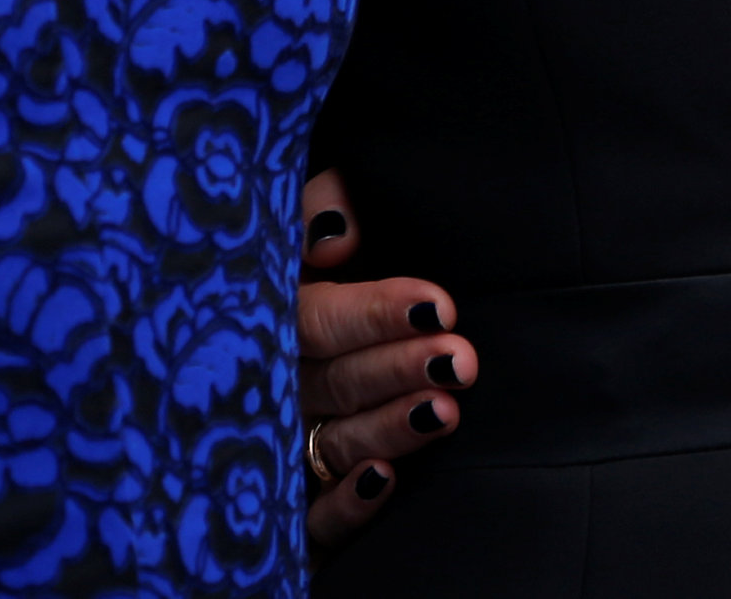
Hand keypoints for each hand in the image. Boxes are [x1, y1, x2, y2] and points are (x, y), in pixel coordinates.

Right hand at [297, 169, 476, 551]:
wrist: (301, 339)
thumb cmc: (318, 270)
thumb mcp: (311, 226)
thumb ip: (319, 210)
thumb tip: (337, 237)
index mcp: (275, 317)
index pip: (318, 318)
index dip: (374, 313)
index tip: (438, 305)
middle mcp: (273, 386)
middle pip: (335, 382)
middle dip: (397, 369)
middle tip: (457, 361)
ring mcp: (281, 448)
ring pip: (335, 444)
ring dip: (389, 428)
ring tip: (444, 412)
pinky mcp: (294, 507)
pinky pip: (312, 519)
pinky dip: (344, 505)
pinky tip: (383, 480)